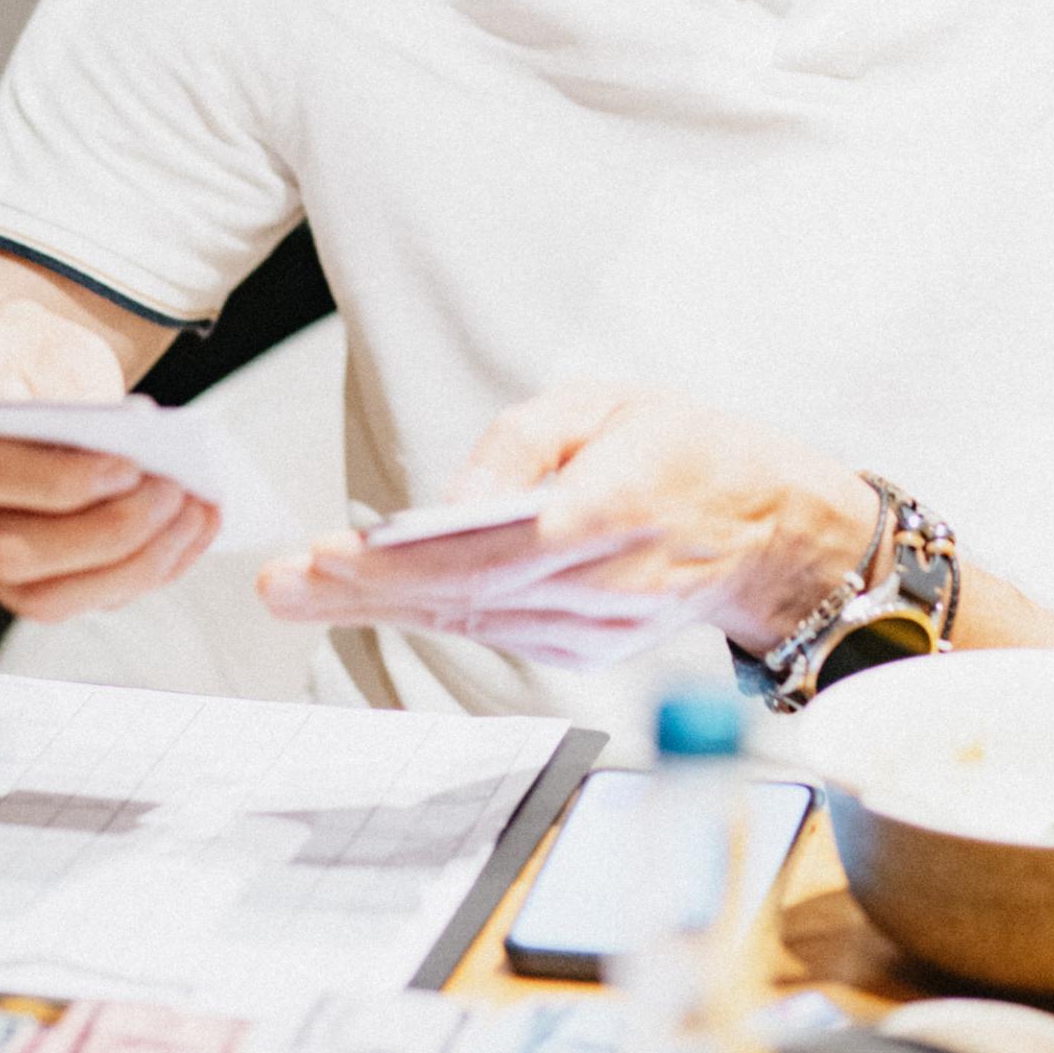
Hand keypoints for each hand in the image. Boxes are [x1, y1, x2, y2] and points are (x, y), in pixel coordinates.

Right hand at [0, 300, 218, 622]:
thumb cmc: (5, 357)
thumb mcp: (31, 332)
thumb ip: (76, 380)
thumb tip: (140, 434)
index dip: (55, 479)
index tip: (130, 462)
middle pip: (10, 552)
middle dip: (109, 531)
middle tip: (174, 490)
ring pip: (43, 598)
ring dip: (134, 567)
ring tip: (195, 514)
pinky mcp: (18, 575)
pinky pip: (77, 600)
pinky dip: (144, 573)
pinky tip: (190, 532)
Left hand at [255, 382, 876, 666]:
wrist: (772, 531)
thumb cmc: (688, 450)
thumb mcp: (610, 402)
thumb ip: (522, 440)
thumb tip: (449, 498)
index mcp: (618, 510)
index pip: (495, 546)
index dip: (408, 560)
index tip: (334, 555)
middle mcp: (604, 585)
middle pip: (465, 595)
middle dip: (363, 591)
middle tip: (282, 583)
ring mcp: (595, 630)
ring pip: (470, 621)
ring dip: (381, 607)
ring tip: (301, 588)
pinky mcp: (584, 650)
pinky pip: (492, 630)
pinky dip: (431, 612)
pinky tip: (373, 597)